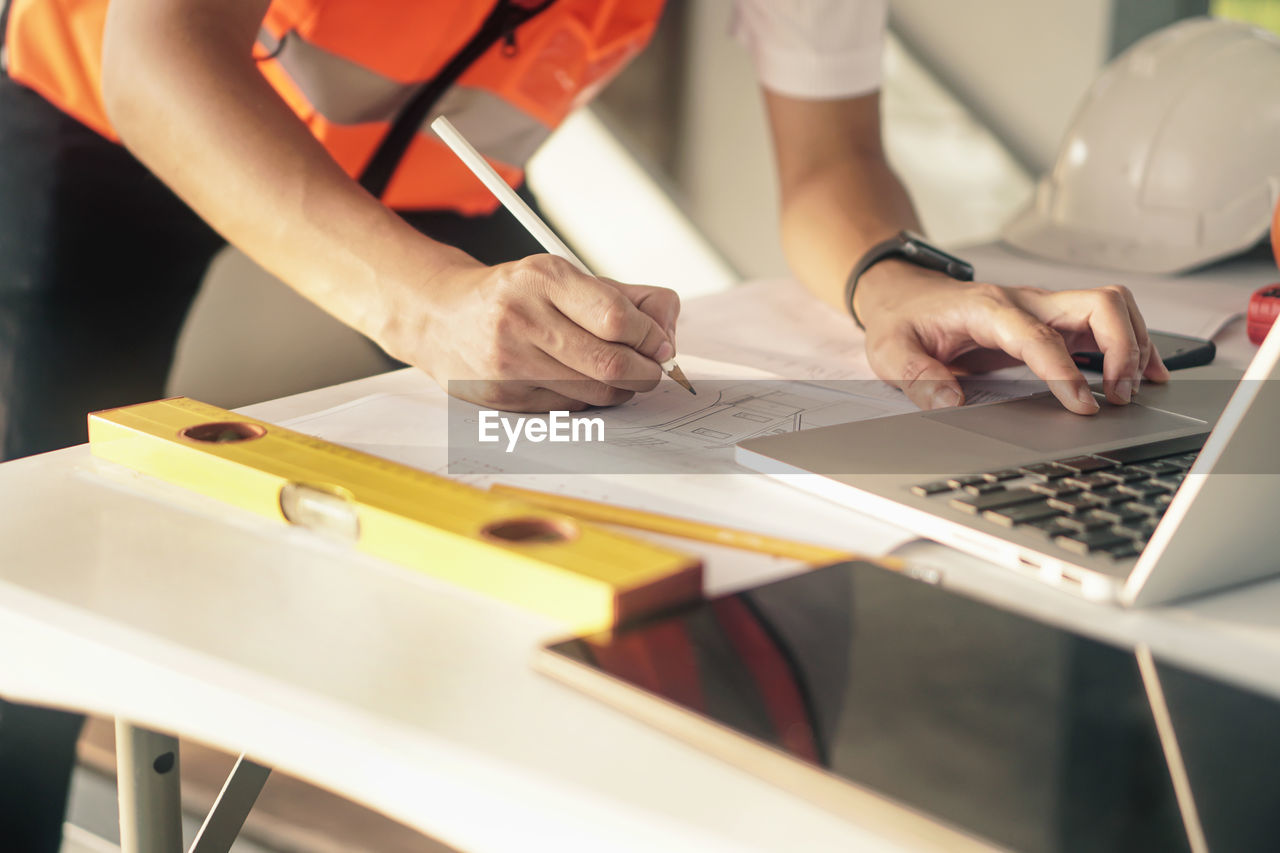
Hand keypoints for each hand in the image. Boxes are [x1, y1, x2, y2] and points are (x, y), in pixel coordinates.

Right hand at [383, 253, 680, 411]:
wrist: (440, 316)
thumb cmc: (513, 295)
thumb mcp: (565, 277)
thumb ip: (626, 297)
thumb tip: (667, 330)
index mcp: (543, 278)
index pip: (617, 318)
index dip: (651, 337)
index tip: (660, 344)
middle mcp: (521, 318)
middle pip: (610, 363)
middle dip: (645, 372)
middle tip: (651, 370)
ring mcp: (508, 362)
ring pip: (594, 393)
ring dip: (620, 390)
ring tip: (618, 375)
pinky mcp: (502, 396)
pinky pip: (568, 408)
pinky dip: (587, 400)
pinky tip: (580, 383)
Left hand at [854, 260, 1170, 413]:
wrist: (904, 296)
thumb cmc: (903, 321)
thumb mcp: (891, 351)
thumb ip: (917, 376)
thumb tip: (949, 402)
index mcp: (987, 309)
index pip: (1039, 336)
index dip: (1065, 371)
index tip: (1083, 405)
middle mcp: (1024, 301)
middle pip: (1097, 304)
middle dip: (1122, 347)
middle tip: (1120, 395)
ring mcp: (1043, 308)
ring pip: (1110, 308)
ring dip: (1134, 343)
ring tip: (1136, 389)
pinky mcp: (1052, 319)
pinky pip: (1104, 321)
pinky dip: (1130, 342)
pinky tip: (1140, 373)